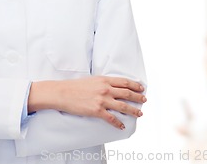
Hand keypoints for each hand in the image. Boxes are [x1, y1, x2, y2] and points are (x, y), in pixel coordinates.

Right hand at [29, 76, 145, 129]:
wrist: (63, 93)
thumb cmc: (74, 86)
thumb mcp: (91, 80)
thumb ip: (103, 83)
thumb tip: (111, 87)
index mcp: (104, 80)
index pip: (124, 82)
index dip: (135, 85)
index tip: (141, 88)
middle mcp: (105, 89)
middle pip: (127, 93)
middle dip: (138, 97)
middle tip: (144, 100)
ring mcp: (102, 100)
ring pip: (123, 106)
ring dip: (133, 110)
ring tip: (139, 113)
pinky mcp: (97, 111)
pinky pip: (112, 118)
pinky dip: (118, 123)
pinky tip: (122, 126)